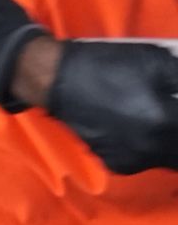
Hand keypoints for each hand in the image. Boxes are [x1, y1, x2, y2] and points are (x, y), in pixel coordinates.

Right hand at [46, 41, 177, 175]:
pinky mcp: (116, 163)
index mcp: (164, 122)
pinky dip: (152, 150)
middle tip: (172, 113)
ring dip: (170, 144)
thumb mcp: (155, 61)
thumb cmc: (107, 66)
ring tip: (163, 123)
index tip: (177, 102)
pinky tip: (144, 131)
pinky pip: (146, 162)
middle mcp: (151, 149)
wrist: (59, 81)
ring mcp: (132, 160)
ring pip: (168, 161)